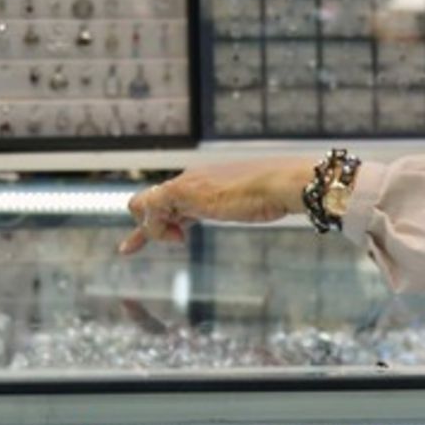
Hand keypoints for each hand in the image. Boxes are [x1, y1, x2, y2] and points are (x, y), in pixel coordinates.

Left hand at [120, 158, 317, 254]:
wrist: (280, 185)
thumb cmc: (276, 194)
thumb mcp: (256, 203)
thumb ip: (250, 203)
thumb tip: (270, 204)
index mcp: (206, 181)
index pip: (172, 198)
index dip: (159, 218)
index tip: (156, 239)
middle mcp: (191, 179)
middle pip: (150, 199)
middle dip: (145, 226)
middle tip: (147, 245)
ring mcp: (185, 184)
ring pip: (144, 205)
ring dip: (152, 230)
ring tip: (178, 240)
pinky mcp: (182, 192)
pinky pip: (151, 211)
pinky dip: (157, 230)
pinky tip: (178, 238)